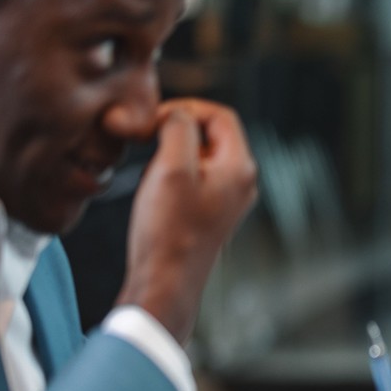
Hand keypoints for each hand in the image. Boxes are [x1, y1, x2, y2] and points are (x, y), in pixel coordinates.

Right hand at [115, 99, 257, 343]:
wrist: (166, 281)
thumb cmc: (168, 230)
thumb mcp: (171, 167)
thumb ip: (178, 128)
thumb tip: (178, 114)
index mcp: (240, 167)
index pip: (221, 115)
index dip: (187, 108)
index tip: (155, 119)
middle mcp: (241, 182)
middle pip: (212, 134)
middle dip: (178, 130)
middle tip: (148, 140)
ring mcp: (228, 199)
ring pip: (200, 155)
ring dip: (172, 152)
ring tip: (151, 169)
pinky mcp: (211, 213)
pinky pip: (194, 177)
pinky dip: (172, 172)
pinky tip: (154, 189)